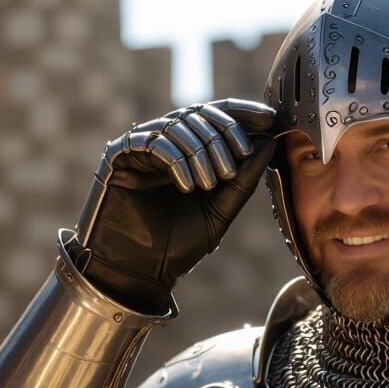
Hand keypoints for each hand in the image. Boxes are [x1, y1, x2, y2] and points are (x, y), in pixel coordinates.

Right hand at [74, 99, 276, 311]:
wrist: (141, 273)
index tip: (268, 119)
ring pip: (178, 124)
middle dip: (222, 135)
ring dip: (201, 151)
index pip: (216, 119)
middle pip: (199, 114)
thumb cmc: (177, 247)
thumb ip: (243, 179)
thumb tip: (269, 142)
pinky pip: (153, 141)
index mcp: (189, 155)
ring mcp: (142, 150)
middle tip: (232, 165)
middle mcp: (166, 146)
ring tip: (210, 184)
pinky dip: (176, 160)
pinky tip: (187, 187)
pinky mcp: (119, 156)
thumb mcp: (221, 211)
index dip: (242, 114)